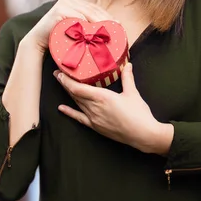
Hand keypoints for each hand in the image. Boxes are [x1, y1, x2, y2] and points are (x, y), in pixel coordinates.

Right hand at [23, 0, 116, 53]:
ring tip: (109, 33)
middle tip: (117, 29)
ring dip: (99, 23)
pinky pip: (76, 18)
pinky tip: (94, 33)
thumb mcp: (76, 28)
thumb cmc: (59, 37)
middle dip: (107, 20)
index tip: (119, 25)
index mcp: (75, 1)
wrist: (38, 41)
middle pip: (93, 10)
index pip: (95, 8)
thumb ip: (87, 25)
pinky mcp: (58, 11)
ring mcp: (63, 3)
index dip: (108, 16)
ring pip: (87, 13)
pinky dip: (86, 25)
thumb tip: (107, 28)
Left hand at [55, 63, 173, 154]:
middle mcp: (94, 108)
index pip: (78, 88)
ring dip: (68, 94)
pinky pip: (79, 118)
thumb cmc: (138, 114)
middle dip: (65, 84)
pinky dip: (70, 113)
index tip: (59, 72)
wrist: (143, 135)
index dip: (66, 80)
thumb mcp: (132, 93)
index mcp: (102, 97)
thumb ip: (127, 77)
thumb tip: (127, 64)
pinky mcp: (96, 126)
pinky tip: (61, 108)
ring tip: (61, 84)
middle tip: (57, 74)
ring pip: (77, 103)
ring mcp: (94, 118)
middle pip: (75, 94)